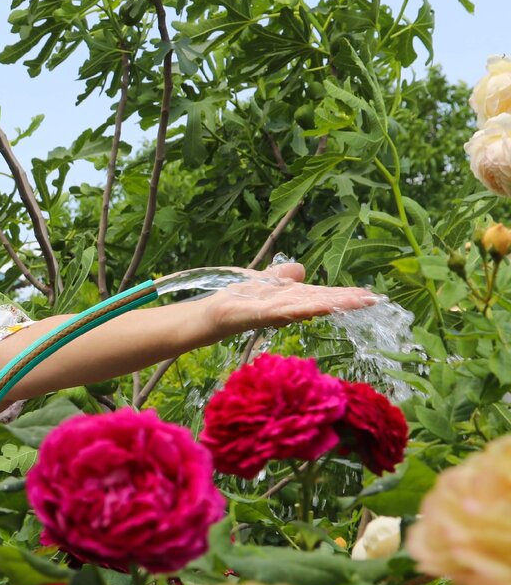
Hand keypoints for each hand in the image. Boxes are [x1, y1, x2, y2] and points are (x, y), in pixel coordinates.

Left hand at [198, 262, 379, 340]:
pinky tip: (315, 307)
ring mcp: (273, 312)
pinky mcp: (256, 315)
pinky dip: (299, 309)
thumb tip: (302, 269)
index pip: (322, 295)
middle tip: (374, 300)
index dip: (345, 295)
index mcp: (290, 299)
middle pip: (320, 301)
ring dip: (332, 305)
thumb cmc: (236, 302)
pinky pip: (281, 311)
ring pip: (307, 307)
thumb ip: (282, 277)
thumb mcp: (263, 283)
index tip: (371, 295)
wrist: (209, 316)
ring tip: (356, 302)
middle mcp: (286, 307)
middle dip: (346, 301)